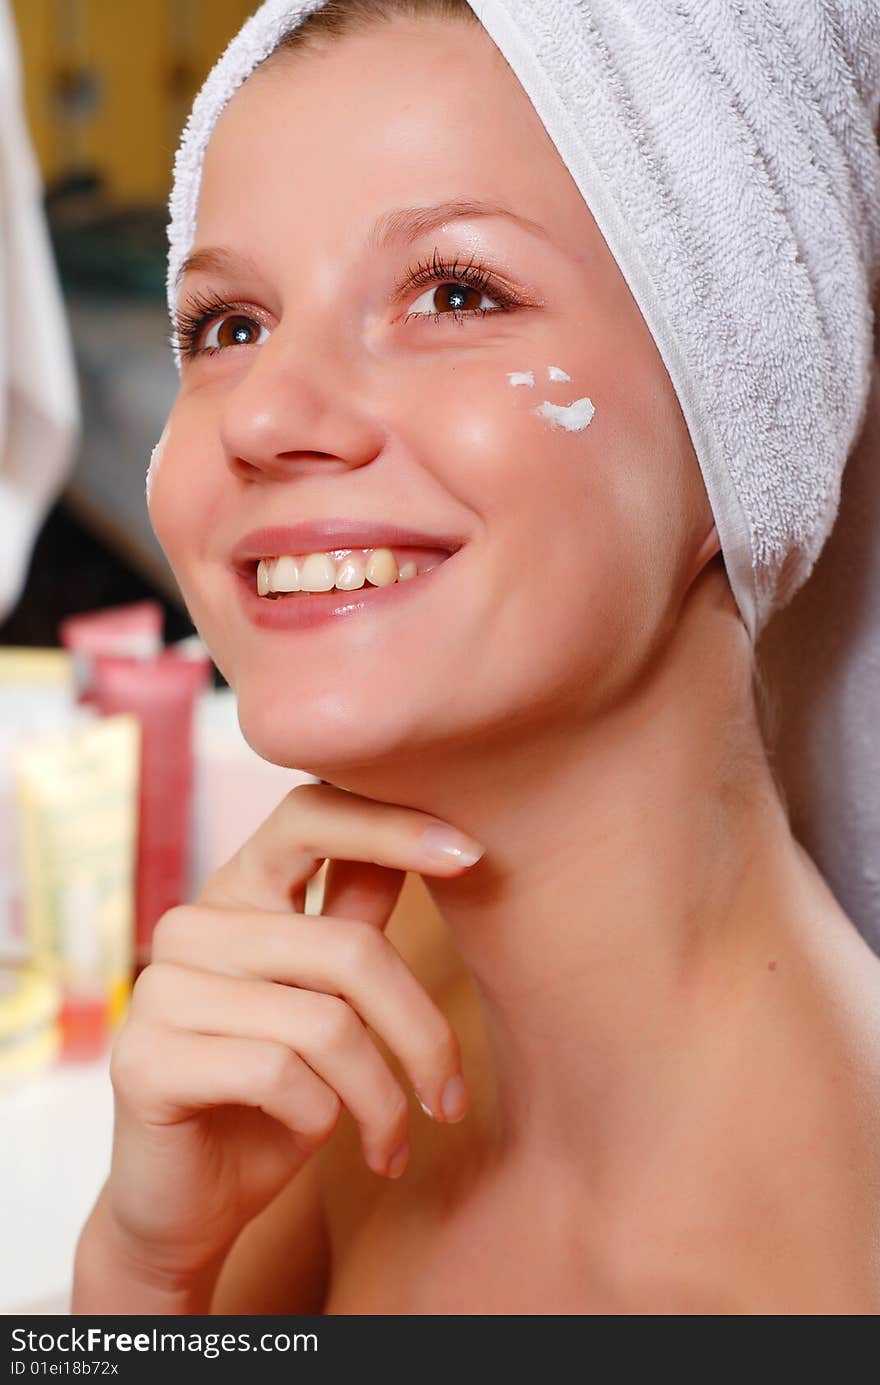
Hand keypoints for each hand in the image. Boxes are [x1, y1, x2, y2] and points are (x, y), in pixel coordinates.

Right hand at [101, 782, 484, 1284]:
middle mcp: (192, 925)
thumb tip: (439, 838)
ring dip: (381, 1098)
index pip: (309, 816)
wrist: (189, 1205)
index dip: (391, 827)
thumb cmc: (275, 1096)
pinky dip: (323, 1118)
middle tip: (452, 1099)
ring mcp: (160, 988)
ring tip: (392, 1140)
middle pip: (349, 947)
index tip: (472, 855)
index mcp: (237, 892)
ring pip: (325, 1022)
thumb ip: (358, 919)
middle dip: (422, 1035)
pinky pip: (279, 1075)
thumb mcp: (329, 1003)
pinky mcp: (145, 1059)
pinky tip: (321, 1140)